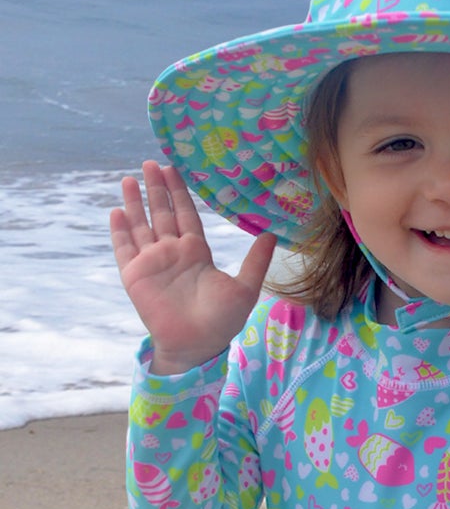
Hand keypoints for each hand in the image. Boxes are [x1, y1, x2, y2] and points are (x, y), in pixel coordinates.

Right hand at [110, 161, 276, 374]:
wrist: (198, 345)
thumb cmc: (223, 320)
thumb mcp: (245, 286)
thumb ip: (255, 260)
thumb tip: (272, 234)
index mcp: (197, 252)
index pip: (187, 214)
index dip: (180, 192)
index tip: (174, 169)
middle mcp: (172, 252)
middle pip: (162, 213)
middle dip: (157, 188)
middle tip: (151, 162)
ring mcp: (152, 262)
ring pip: (141, 225)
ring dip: (135, 203)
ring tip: (130, 178)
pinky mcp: (135, 275)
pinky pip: (124, 248)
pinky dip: (120, 230)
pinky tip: (117, 211)